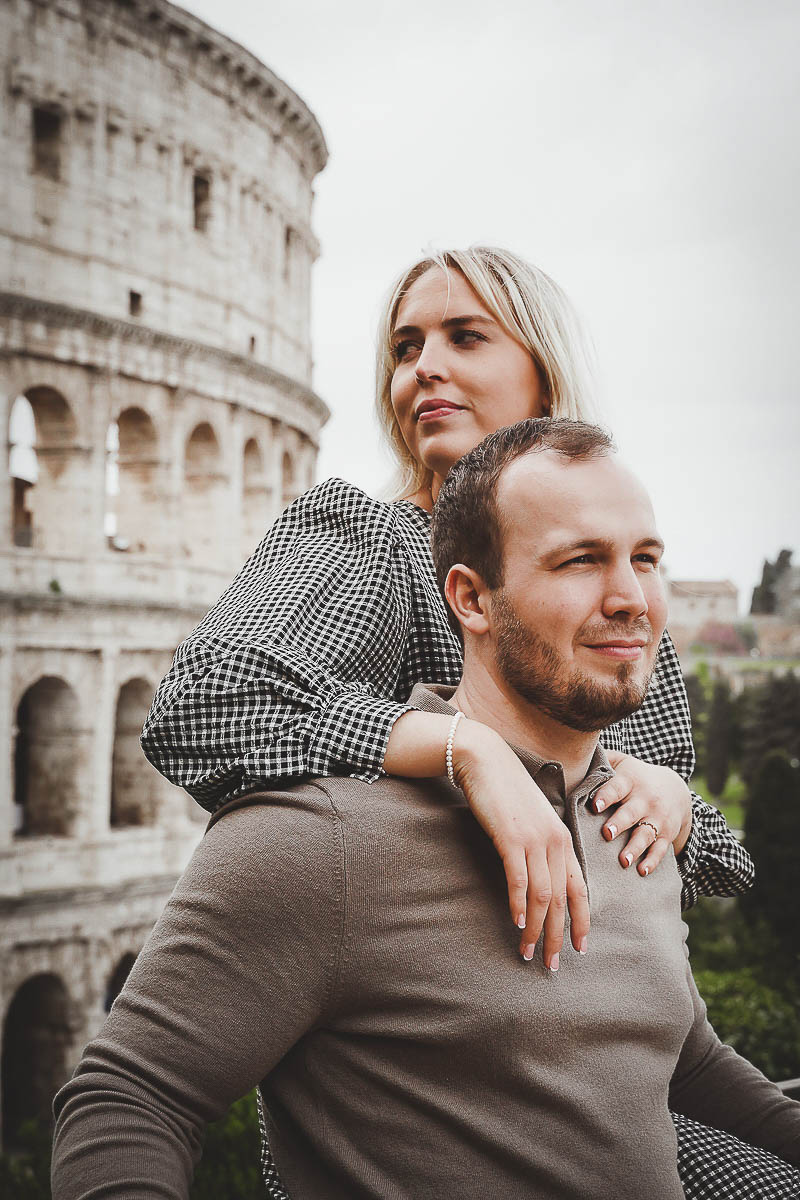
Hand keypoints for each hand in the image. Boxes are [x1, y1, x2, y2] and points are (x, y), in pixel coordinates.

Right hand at [453, 721, 588, 968]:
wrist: (486, 761)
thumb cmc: (507, 792)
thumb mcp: (532, 820)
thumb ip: (541, 846)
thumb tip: (541, 878)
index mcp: (563, 839)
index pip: (580, 889)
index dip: (582, 921)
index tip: (580, 948)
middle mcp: (555, 842)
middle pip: (563, 900)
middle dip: (559, 936)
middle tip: (552, 965)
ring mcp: (534, 840)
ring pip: (543, 896)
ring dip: (537, 930)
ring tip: (528, 953)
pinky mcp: (511, 838)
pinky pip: (519, 880)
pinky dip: (519, 905)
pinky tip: (517, 924)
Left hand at [592, 752, 692, 875]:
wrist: (675, 789)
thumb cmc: (637, 777)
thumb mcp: (623, 763)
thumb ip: (603, 760)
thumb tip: (573, 755)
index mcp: (631, 781)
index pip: (617, 787)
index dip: (606, 796)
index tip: (595, 805)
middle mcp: (645, 799)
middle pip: (631, 812)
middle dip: (620, 823)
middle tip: (607, 833)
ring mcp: (658, 818)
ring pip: (646, 834)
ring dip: (635, 848)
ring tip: (623, 860)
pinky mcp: (667, 834)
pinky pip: (660, 849)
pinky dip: (652, 861)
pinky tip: (642, 871)